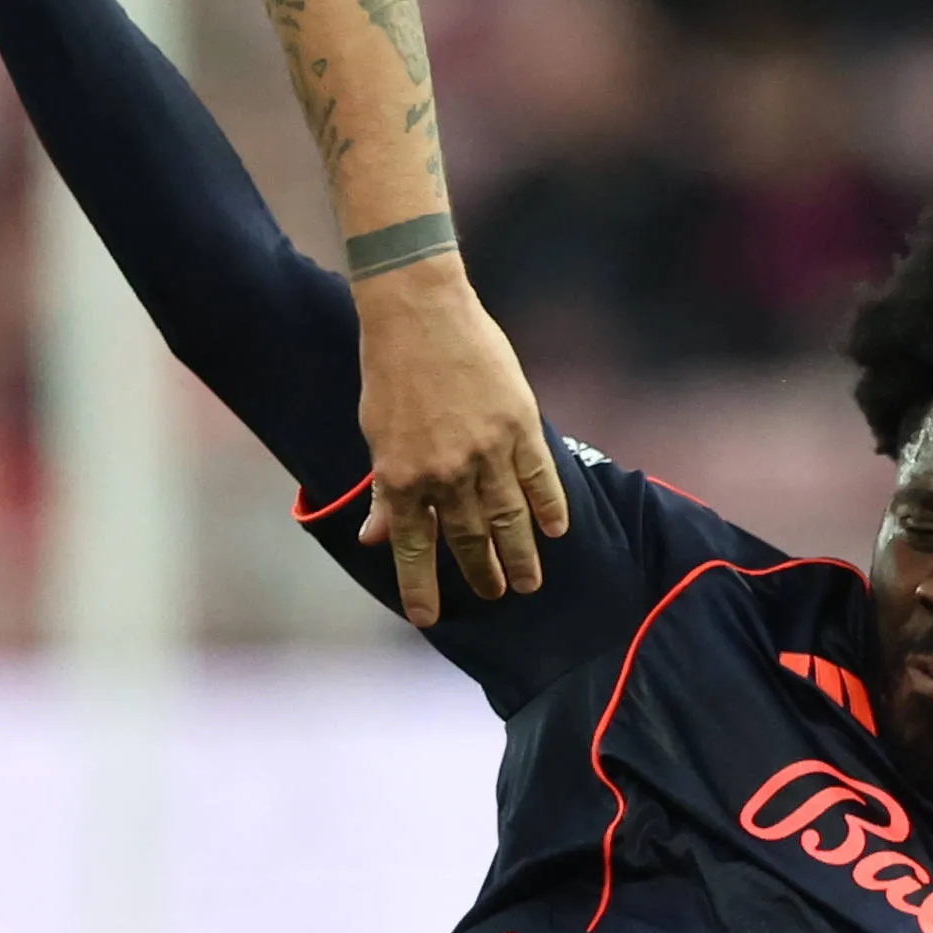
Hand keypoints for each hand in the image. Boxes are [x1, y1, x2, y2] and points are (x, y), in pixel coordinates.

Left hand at [351, 263, 565, 625]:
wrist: (419, 312)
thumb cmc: (390, 372)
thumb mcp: (375, 435)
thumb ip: (384, 491)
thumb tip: (376, 537)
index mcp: (401, 476)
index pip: (413, 548)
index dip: (421, 587)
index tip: (428, 619)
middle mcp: (445, 472)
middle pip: (468, 539)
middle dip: (482, 573)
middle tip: (496, 596)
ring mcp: (486, 450)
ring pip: (509, 517)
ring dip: (520, 554)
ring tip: (529, 582)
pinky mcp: (519, 425)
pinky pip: (540, 477)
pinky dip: (550, 506)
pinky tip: (557, 531)